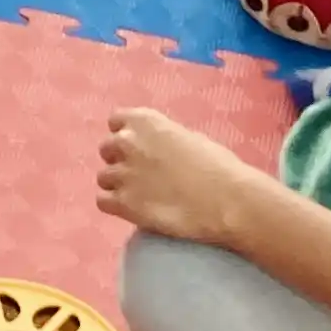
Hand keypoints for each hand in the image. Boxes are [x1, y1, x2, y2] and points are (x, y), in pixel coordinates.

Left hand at [96, 106, 258, 244]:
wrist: (228, 200)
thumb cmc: (219, 166)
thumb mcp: (190, 137)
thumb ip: (164, 138)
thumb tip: (158, 147)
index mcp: (145, 120)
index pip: (116, 121)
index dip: (125, 135)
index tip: (138, 149)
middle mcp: (127, 142)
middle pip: (107, 149)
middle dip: (120, 160)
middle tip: (140, 175)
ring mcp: (122, 173)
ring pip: (103, 177)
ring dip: (118, 185)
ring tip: (140, 196)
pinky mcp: (123, 204)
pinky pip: (102, 201)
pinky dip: (114, 205)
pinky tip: (132, 210)